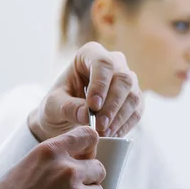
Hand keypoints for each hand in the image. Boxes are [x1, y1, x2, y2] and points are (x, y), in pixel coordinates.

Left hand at [29, 42, 143, 141]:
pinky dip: (125, 125)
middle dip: (112, 106)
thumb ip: (67, 107)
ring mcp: (127, 81)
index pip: (102, 63)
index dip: (100, 84)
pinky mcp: (135, 99)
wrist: (65, 118)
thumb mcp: (52, 106)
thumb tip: (86, 114)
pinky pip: (137, 111)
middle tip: (99, 126)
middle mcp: (114, 62)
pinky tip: (111, 135)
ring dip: (119, 118)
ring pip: (133, 96)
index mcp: (90, 54)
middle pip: (123, 79)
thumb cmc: (58, 105)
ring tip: (103, 133)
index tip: (93, 106)